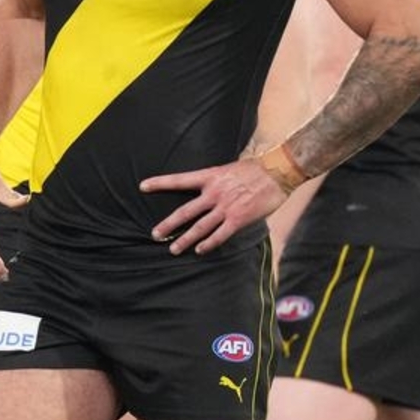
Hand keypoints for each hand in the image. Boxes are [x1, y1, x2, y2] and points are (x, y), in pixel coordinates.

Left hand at [140, 157, 288, 254]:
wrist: (277, 172)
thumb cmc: (254, 169)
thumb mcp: (228, 168)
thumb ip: (214, 180)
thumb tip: (205, 187)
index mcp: (209, 176)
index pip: (179, 180)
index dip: (160, 183)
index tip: (142, 186)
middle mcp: (214, 193)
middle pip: (185, 211)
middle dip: (168, 224)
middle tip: (155, 234)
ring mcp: (226, 207)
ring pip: (200, 227)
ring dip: (185, 239)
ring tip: (173, 248)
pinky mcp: (238, 219)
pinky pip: (220, 235)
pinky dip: (209, 244)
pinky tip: (200, 250)